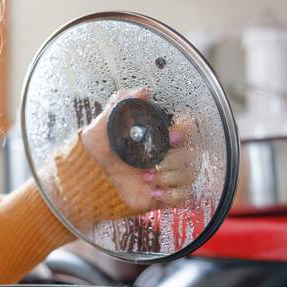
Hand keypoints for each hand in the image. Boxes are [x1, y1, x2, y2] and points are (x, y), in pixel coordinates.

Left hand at [80, 89, 199, 210]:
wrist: (94, 176)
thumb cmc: (103, 148)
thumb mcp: (104, 123)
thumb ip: (120, 102)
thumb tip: (142, 91)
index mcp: (160, 134)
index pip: (188, 127)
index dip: (185, 131)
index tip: (171, 137)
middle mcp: (170, 152)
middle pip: (192, 153)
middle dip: (174, 160)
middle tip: (154, 163)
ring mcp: (171, 173)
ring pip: (189, 174)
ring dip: (168, 177)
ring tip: (146, 177)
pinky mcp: (168, 192)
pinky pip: (184, 196)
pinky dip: (171, 195)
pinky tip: (153, 192)